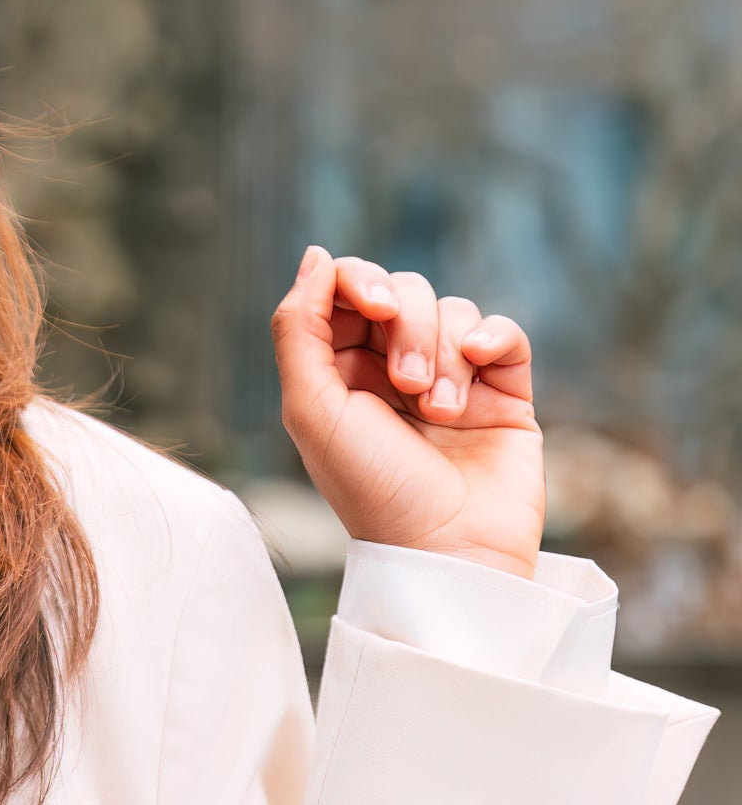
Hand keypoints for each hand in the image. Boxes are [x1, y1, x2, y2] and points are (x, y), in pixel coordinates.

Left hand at [272, 246, 544, 581]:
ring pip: (453, 310)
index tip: (374, 309)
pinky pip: (503, 332)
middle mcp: (394, 373)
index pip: (350, 291)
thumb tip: (316, 254)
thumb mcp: (312, 408)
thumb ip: (300, 327)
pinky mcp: (503, 393)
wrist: (448, 550)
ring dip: (444, 353)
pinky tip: (479, 370)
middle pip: (404, 293)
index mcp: (341, 375)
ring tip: (438, 413)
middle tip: (405, 385)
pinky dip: (492, 338)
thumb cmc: (372, 489)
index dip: (361, 282)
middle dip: (407, 325)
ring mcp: (452, 381)